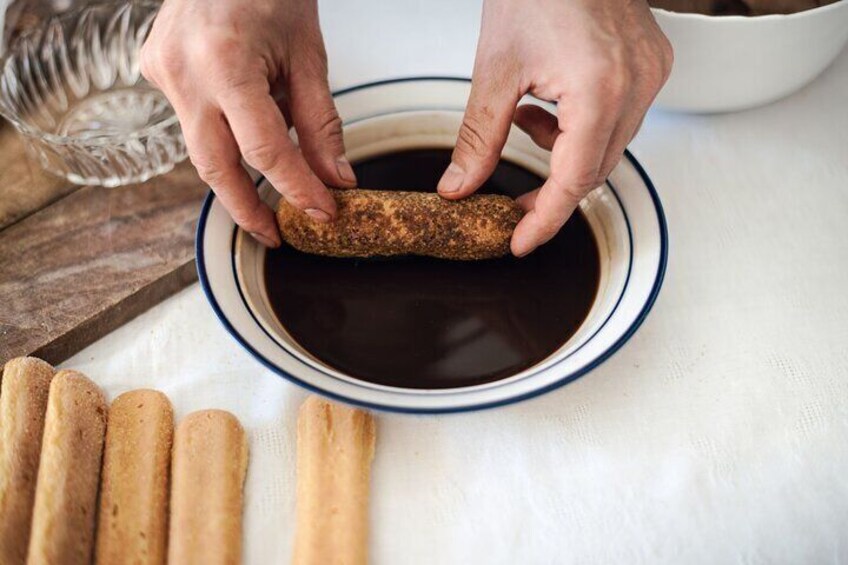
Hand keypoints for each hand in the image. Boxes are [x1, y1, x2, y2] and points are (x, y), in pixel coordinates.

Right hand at [141, 0, 355, 246]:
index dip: (297, 189)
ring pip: (199, 148)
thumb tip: (334, 179)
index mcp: (226, 64)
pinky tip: (245, 121)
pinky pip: (191, 118)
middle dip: (248, 209)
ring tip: (270, 192)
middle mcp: (183, 71)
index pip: (265, 151)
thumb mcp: (308, 56)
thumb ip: (320, 123)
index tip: (322, 213)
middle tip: (276, 235)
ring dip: (236, 175)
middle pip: (215, 167)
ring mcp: (161, 69)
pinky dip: (223, 131)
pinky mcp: (153, 67)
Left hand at [438, 0, 671, 255]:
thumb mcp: (494, 69)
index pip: (573, 180)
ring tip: (526, 122)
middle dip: (551, 190)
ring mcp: (651, 74)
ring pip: (608, 147)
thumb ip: (478, 136)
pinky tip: (551, 103)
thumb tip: (459, 186)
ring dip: (564, 153)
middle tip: (514, 200)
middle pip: (594, 170)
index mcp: (599, 89)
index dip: (545, 219)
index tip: (520, 242)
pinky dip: (581, 127)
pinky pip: (620, 119)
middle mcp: (636, 85)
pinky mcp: (652, 63)